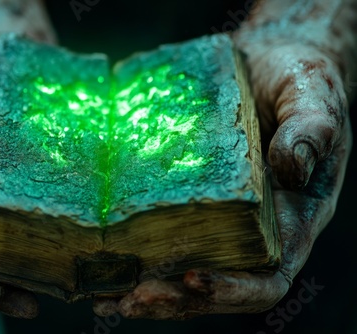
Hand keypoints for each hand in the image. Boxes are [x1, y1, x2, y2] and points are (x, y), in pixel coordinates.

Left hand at [93, 17, 353, 319]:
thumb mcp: (312, 95)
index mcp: (290, 219)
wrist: (263, 64)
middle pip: (214, 284)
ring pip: (181, 269)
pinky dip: (133, 254)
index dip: (232, 289)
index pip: (267, 277)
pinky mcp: (185, 197)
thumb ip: (312, 128)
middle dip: (173, 298)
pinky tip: (100, 259)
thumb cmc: (296, 81)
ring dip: (145, 288)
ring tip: (105, 294)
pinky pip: (161, 235)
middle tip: (130, 298)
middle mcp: (251, 228)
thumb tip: (291, 167)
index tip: (192, 280)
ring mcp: (215, 216)